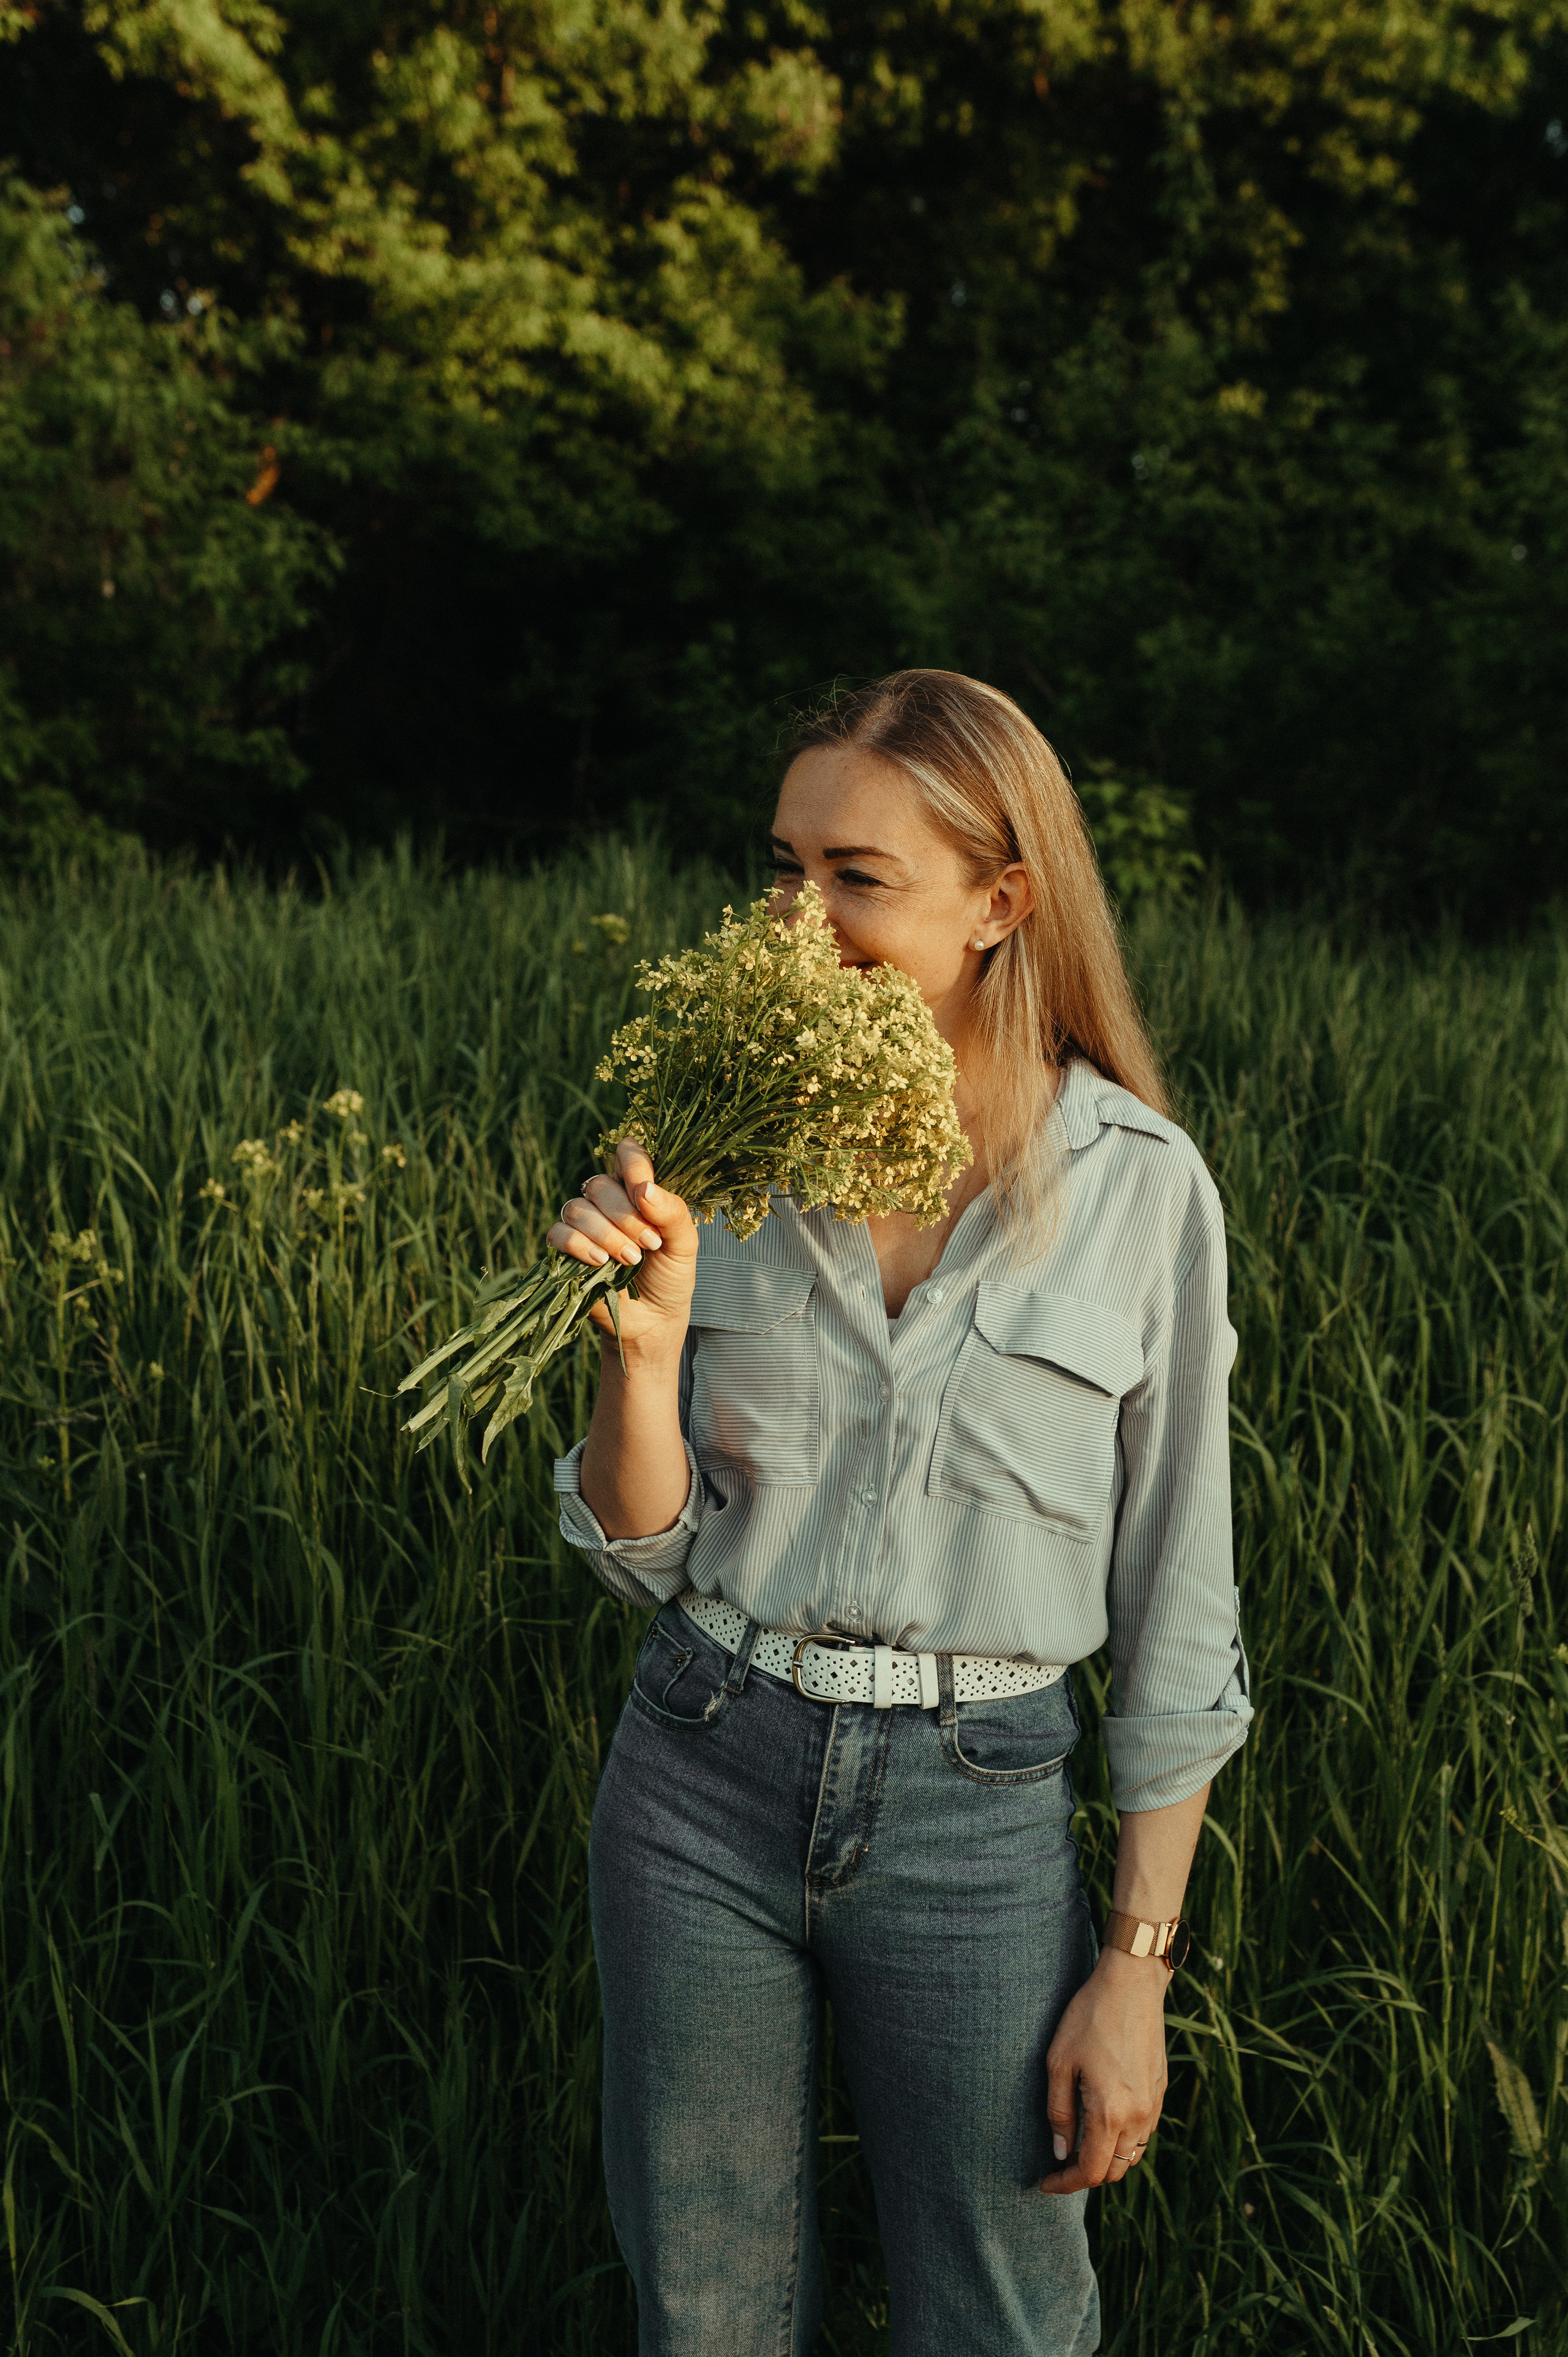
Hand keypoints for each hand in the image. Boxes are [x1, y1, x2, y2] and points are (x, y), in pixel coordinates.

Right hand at [547, 1139, 697, 1360]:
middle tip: (649, 1244)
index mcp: (637, 1189)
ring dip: (606, 1234)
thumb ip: (672, 1212)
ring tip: (631, 1259)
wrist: (653, 1319)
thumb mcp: (684, 1244)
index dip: (633, 1166)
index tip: (645, 1193)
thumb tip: (644, 1189)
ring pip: (578, 1208)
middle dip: (625, 1215)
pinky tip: (602, 1262)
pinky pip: (559, 1233)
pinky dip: (580, 1246)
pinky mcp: (566, 1250)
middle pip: (599, 1184)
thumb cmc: (670, 1275)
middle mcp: (607, 1201)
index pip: (627, 1153)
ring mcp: (584, 1224)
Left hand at [1039, 1950, 1168, 2194]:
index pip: (1090, 2171)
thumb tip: (1060, 2151)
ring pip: (1131, 2155)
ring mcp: (1154, 2106)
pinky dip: (1123, 2142)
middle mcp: (1138, 2117)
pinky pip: (1144, 2134)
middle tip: (1059, 2164)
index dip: (1066, 2184)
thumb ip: (1058, 2112)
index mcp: (1110, 2113)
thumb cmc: (1089, 2017)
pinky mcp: (1160, 2092)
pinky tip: (1104, 2123)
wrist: (1132, 1984)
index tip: (1045, 2183)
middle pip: (1113, 2170)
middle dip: (1085, 2175)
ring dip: (1106, 2159)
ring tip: (1079, 2145)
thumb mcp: (1059, 2062)